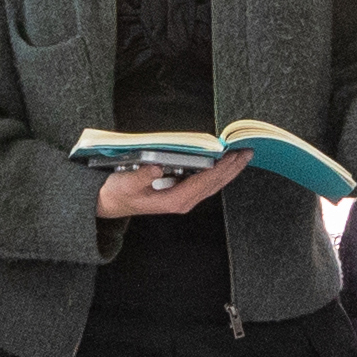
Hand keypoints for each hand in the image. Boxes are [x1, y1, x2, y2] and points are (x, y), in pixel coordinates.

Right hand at [94, 153, 247, 220]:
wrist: (109, 204)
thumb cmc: (118, 193)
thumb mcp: (125, 184)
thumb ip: (141, 176)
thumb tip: (156, 168)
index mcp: (173, 201)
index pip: (202, 182)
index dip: (218, 169)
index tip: (231, 156)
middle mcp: (182, 201)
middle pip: (213, 184)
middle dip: (231, 168)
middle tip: (247, 152)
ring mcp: (183, 199)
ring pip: (212, 185)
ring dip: (229, 170)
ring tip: (243, 156)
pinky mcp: (181, 193)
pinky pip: (205, 183)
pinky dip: (218, 172)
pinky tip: (226, 163)